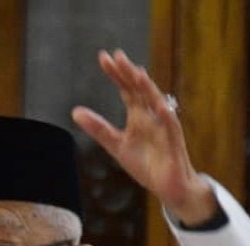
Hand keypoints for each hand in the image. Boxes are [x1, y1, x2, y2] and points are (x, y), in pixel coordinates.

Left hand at [71, 49, 217, 225]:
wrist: (167, 186)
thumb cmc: (145, 164)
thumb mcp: (116, 145)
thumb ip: (98, 128)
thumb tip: (75, 111)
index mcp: (138, 115)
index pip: (126, 89)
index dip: (116, 74)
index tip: (104, 58)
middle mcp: (152, 115)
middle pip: (139, 89)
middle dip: (128, 73)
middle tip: (116, 56)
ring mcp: (164, 126)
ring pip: (156, 102)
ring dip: (146, 87)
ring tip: (136, 72)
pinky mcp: (174, 141)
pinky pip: (170, 126)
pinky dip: (165, 115)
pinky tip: (158, 106)